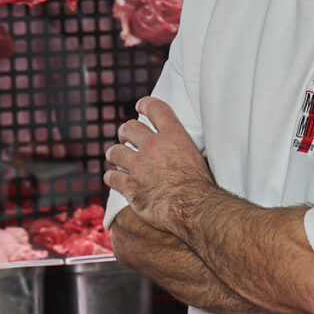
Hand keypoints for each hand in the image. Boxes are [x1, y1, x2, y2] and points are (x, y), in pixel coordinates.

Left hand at [103, 98, 213, 232]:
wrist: (193, 208)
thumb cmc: (202, 187)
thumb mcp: (198, 157)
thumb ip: (183, 148)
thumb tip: (182, 150)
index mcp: (174, 136)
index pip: (155, 108)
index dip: (145, 105)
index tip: (140, 107)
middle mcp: (153, 146)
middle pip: (129, 128)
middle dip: (125, 132)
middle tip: (125, 138)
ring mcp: (139, 166)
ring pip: (115, 151)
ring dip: (115, 154)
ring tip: (116, 159)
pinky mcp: (129, 186)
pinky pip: (111, 177)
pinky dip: (112, 178)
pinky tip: (114, 179)